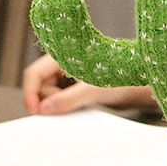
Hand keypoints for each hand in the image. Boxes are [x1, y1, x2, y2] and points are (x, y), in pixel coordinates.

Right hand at [23, 54, 155, 115]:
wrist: (137, 83)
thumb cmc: (120, 77)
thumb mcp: (93, 90)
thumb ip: (69, 99)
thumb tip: (45, 108)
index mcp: (61, 54)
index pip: (34, 74)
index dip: (30, 93)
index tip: (35, 111)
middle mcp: (59, 62)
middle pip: (38, 86)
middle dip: (47, 100)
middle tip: (66, 107)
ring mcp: (63, 74)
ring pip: (46, 94)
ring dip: (55, 103)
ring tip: (78, 103)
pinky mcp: (68, 85)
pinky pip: (56, 98)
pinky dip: (62, 105)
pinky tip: (78, 104)